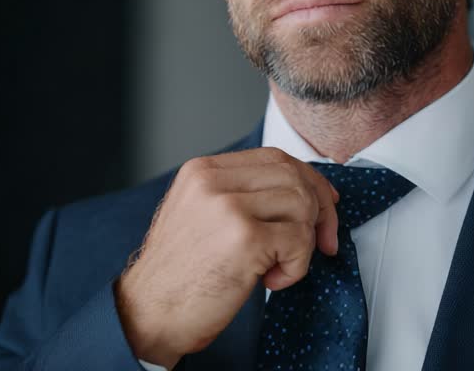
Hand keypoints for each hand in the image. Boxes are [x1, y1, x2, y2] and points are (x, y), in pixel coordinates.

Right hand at [114, 148, 339, 367]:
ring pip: (303, 206)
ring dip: (303, 243)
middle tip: (321, 243)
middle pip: (295, 176)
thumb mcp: (202, 216)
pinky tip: (271, 281)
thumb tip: (305, 193)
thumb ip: (242, 196)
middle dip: (320, 211)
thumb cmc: (180, 275)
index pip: (275, 158)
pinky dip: (297, 266)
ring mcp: (228, 207)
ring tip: (277, 266)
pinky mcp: (244, 238)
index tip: (326, 204)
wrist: (147, 315)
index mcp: (203, 171)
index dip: (309, 180)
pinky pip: (300, 240)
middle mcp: (213, 181)